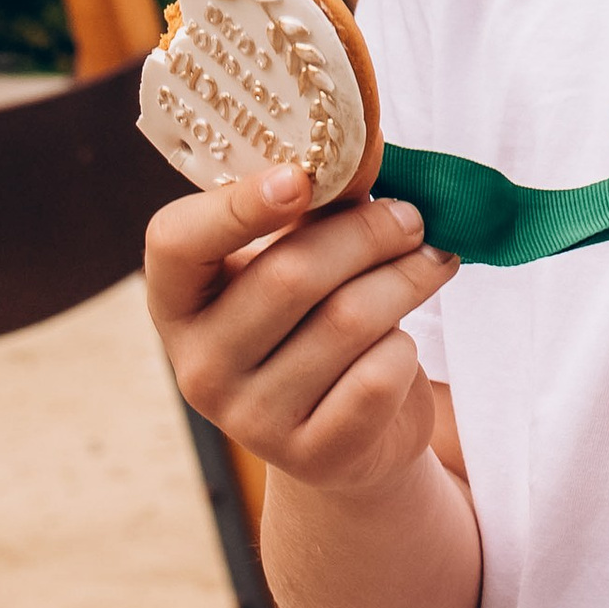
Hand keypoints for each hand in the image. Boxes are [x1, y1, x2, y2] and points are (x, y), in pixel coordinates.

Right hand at [143, 168, 458, 495]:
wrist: (349, 435)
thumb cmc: (316, 320)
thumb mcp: (295, 262)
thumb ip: (312, 211)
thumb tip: (360, 151)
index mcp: (179, 301)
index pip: (176, 243)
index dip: (235, 206)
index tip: (298, 178)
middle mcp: (198, 366)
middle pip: (289, 276)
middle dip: (368, 233)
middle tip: (413, 215)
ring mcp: (249, 420)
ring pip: (347, 321)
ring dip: (406, 278)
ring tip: (432, 259)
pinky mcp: (311, 456)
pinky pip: (378, 377)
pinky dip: (406, 346)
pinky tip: (405, 340)